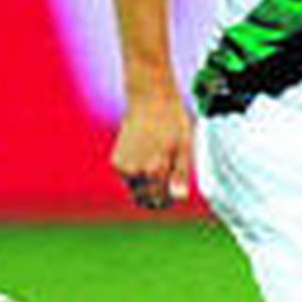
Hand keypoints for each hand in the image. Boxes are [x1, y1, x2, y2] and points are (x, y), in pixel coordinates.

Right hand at [111, 94, 193, 210]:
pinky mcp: (116, 162)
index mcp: (154, 170)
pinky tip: (147, 154)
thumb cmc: (173, 123)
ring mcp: (123, 168)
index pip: (161, 201)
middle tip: (168, 180)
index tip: (176, 189)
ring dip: (146, 185)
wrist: (151, 100)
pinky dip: (137, 173)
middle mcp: (135, 172)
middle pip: (145, 200)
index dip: (171, 198)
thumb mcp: (185, 147)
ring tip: (159, 160)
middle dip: (157, 196)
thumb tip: (179, 198)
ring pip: (135, 190)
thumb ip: (181, 175)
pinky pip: (128, 177)